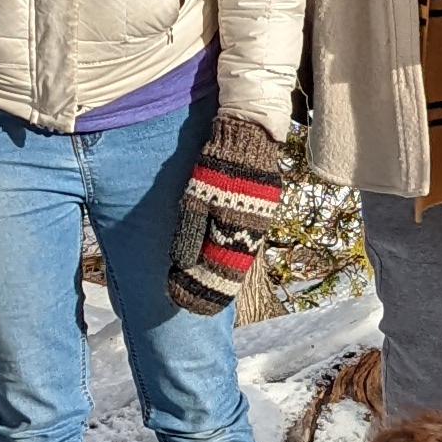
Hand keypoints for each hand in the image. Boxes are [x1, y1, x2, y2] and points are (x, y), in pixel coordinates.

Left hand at [168, 109, 289, 316]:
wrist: (248, 139)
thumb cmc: (218, 167)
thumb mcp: (196, 199)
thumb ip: (190, 232)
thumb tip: (181, 263)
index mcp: (234, 233)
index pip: (217, 275)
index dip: (199, 291)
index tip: (180, 301)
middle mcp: (251, 235)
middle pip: (230, 272)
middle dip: (208, 288)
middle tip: (188, 302)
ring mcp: (258, 224)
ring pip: (238, 259)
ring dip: (219, 274)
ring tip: (201, 286)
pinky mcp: (261, 213)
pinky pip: (245, 244)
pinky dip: (230, 257)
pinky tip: (218, 260)